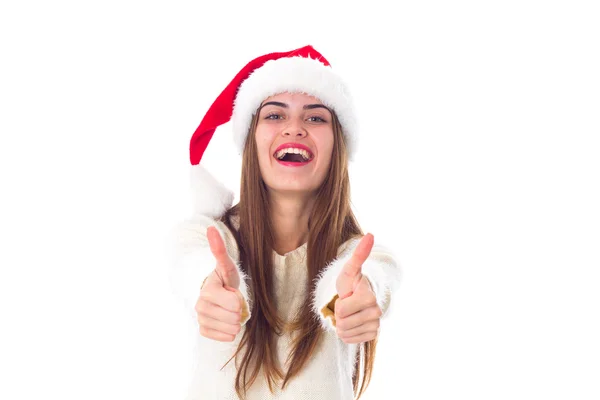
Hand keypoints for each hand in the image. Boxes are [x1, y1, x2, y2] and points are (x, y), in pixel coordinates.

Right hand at [195, 226, 244, 341]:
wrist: (218, 294)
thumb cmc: (225, 279)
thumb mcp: (227, 266)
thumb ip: (219, 249)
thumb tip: (211, 228)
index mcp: (207, 290)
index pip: (233, 304)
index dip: (239, 299)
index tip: (233, 291)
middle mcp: (200, 306)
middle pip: (234, 317)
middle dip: (239, 310)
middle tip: (233, 301)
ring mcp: (200, 319)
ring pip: (231, 328)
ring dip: (236, 321)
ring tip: (230, 310)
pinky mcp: (203, 331)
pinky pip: (224, 337)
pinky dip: (230, 331)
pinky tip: (226, 321)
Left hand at [334, 233, 381, 343]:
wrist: (358, 299)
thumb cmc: (351, 284)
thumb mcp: (349, 271)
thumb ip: (359, 255)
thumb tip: (370, 234)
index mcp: (369, 297)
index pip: (341, 310)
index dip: (338, 304)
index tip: (345, 296)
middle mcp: (376, 312)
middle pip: (342, 323)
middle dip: (339, 315)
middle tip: (346, 305)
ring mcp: (376, 325)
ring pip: (345, 333)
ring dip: (342, 324)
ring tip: (348, 314)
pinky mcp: (373, 336)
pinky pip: (350, 340)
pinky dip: (347, 333)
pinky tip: (352, 323)